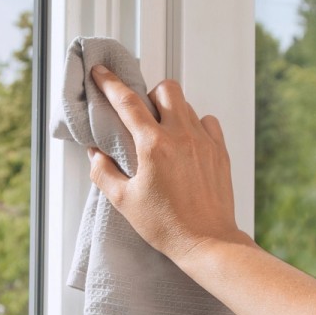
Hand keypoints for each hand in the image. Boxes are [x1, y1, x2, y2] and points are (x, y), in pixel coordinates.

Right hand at [84, 64, 247, 265]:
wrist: (207, 242)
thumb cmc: (167, 225)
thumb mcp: (124, 201)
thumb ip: (104, 172)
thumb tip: (95, 154)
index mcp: (154, 146)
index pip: (127, 102)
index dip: (111, 83)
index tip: (101, 72)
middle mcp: (181, 136)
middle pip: (165, 89)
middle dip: (150, 94)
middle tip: (143, 114)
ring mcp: (204, 142)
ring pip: (187, 104)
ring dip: (171, 110)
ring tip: (164, 133)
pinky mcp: (220, 151)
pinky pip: (208, 122)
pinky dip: (195, 124)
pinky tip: (187, 143)